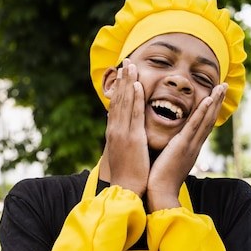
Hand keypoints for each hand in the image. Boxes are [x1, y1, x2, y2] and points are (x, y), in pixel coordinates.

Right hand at [105, 60, 149, 196]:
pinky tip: (136, 85)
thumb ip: (122, 139)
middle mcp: (115, 129)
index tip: (122, 74)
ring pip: (124, 103)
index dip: (119, 89)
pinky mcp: (132, 138)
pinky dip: (134, 99)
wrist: (125, 189)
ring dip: (127, 83)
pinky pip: (133, 114)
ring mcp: (122, 133)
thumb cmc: (127, 175)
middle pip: (118, 100)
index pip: (116, 106)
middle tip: (125, 61)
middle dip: (122, 79)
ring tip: (130, 65)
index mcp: (114, 133)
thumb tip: (122, 130)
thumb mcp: (122, 153)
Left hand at [146, 83, 227, 211]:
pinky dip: (202, 112)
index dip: (210, 109)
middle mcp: (194, 145)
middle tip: (224, 85)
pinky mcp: (183, 146)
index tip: (215, 95)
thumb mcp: (168, 160)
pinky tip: (208, 100)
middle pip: (209, 119)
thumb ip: (171, 150)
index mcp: (190, 147)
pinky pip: (194, 126)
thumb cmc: (160, 180)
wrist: (160, 194)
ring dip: (214, 101)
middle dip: (217, 101)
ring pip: (205, 119)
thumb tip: (169, 144)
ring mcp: (190, 145)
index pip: (202, 124)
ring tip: (222, 86)